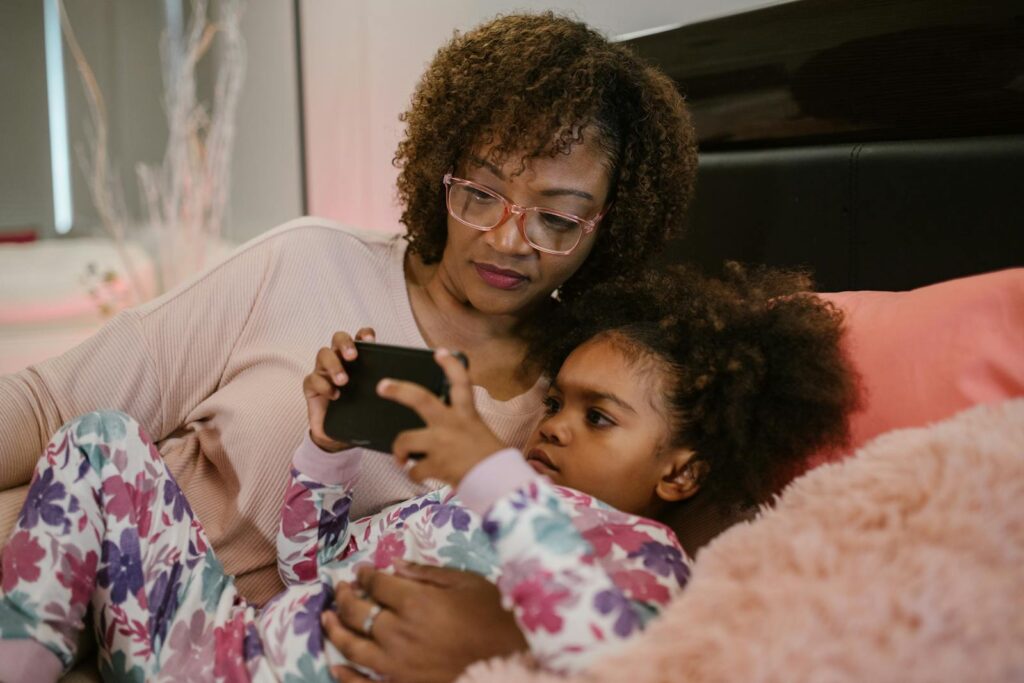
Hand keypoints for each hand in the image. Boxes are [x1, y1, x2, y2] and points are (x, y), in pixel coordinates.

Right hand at [303, 328, 375, 451]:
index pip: (359, 338)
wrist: (338, 435)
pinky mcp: (311, 386)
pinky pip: (312, 379)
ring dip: (334, 365)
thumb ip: (383, 390)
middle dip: (345, 344)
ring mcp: (323, 371)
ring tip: (343, 381)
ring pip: (323, 354)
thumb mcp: (373, 399)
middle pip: (338, 338)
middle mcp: (339, 359)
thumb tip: (401, 387)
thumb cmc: (358, 411)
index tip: (370, 340)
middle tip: (353, 357)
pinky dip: (323, 386)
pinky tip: (335, 396)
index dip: (364, 334)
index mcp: (356, 359)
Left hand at [322, 561, 527, 682]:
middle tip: (340, 589)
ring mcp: (397, 665)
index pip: (377, 584)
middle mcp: (400, 633)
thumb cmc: (494, 616)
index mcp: (416, 603)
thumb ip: (426, 574)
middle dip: (345, 597)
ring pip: (352, 648)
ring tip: (326, 619)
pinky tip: (335, 665)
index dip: (366, 575)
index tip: (361, 571)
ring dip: (335, 630)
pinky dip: (345, 675)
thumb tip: (394, 564)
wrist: (512, 658)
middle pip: (358, 613)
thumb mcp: (466, 583)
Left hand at [378, 348, 504, 485]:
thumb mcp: (480, 433)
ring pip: (404, 439)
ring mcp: (441, 444)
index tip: (439, 352)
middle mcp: (452, 424)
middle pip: (419, 399)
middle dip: (398, 390)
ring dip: (398, 450)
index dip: (450, 364)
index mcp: (467, 414)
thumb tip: (436, 428)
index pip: (461, 382)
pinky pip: (413, 469)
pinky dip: (414, 474)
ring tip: (400, 457)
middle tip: (382, 386)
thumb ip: (460, 425)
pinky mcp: (436, 465)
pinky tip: (420, 476)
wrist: (499, 483)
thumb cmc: (491, 459)